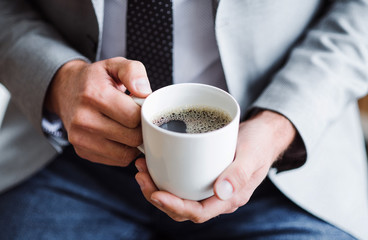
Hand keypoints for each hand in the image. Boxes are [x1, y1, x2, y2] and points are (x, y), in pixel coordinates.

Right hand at [45, 57, 151, 165]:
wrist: (66, 90)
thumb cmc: (96, 79)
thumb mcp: (115, 65)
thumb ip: (134, 72)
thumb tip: (145, 92)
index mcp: (94, 95)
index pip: (134, 117)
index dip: (144, 113)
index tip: (141, 107)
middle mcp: (84, 120)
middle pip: (132, 137)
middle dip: (141, 128)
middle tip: (137, 118)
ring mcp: (81, 139)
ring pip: (126, 153)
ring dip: (134, 142)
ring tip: (130, 127)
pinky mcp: (83, 151)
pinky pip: (117, 160)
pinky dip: (125, 151)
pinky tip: (121, 136)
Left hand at [135, 110, 295, 221]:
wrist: (265, 133)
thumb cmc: (260, 143)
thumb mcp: (252, 154)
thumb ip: (240, 174)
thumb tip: (222, 192)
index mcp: (230, 198)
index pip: (198, 212)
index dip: (175, 206)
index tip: (156, 192)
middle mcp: (217, 196)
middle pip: (183, 208)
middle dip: (157, 196)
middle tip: (141, 177)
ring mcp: (210, 186)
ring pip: (179, 196)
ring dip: (157, 187)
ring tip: (141, 170)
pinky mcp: (204, 174)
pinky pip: (181, 183)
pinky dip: (164, 176)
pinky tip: (153, 163)